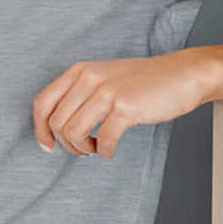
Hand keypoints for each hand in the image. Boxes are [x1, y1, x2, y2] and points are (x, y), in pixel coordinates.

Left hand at [32, 52, 213, 159]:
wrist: (182, 74)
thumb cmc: (144, 81)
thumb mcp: (104, 77)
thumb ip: (80, 94)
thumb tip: (57, 126)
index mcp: (80, 71)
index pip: (42, 103)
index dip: (40, 130)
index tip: (48, 146)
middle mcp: (89, 78)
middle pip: (56, 123)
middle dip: (66, 144)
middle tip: (82, 149)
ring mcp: (106, 92)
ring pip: (73, 133)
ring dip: (82, 149)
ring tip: (96, 148)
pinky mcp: (125, 108)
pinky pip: (102, 140)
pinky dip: (103, 152)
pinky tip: (110, 150)